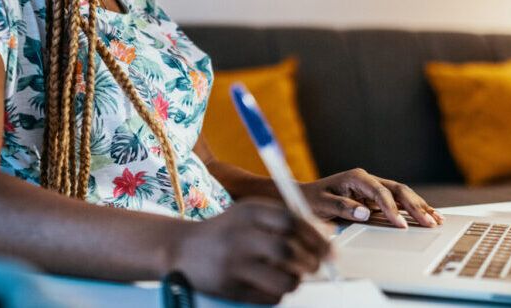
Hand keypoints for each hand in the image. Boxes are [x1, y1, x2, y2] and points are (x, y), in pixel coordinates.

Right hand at [167, 199, 330, 303]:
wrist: (181, 249)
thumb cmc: (226, 232)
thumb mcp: (250, 215)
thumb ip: (285, 220)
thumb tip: (327, 234)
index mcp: (248, 213)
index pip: (291, 221)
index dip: (316, 236)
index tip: (329, 248)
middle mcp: (240, 236)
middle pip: (289, 250)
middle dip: (311, 261)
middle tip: (315, 266)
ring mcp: (234, 264)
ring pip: (284, 278)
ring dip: (297, 280)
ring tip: (293, 276)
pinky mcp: (230, 288)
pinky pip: (270, 297)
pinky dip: (280, 293)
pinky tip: (273, 285)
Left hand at [301, 168, 444, 227]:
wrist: (305, 197)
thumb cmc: (312, 199)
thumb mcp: (322, 204)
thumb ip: (343, 207)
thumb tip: (365, 213)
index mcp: (357, 177)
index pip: (380, 191)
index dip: (392, 208)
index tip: (399, 224)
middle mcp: (369, 181)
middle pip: (398, 190)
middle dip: (415, 206)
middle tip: (428, 222)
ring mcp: (375, 189)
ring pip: (403, 195)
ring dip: (420, 207)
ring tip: (436, 220)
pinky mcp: (377, 199)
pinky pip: (399, 203)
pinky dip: (414, 209)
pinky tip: (428, 216)